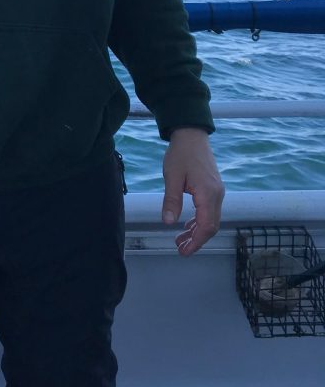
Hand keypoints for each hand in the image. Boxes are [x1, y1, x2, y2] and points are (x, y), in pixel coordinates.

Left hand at [162, 127, 224, 256]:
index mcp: (208, 194)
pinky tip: (187, 224)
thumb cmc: (180, 154)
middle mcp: (217, 195)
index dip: (196, 241)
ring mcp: (217, 192)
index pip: (206, 226)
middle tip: (180, 249)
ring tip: (180, 240)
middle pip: (211, 225)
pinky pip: (209, 210)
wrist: (191, 135)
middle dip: (196, 240)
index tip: (184, 251)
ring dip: (197, 231)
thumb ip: (171, 200)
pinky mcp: (213, 188)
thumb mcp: (171, 177)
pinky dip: (199, 220)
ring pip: (211, 219)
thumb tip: (169, 222)